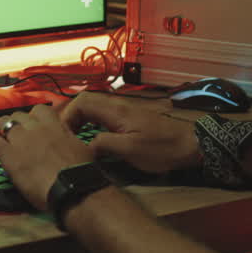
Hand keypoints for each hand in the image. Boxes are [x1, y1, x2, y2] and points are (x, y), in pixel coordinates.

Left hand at [0, 106, 93, 210]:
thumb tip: (70, 143)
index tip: (29, 123)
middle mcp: (38, 129)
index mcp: (57, 127)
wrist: (72, 189)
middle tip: (9, 131)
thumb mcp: (82, 150)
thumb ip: (70, 141)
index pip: (41, 110)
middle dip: (13, 122)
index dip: (32, 117)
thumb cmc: (81, 175)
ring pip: (3, 124)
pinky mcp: (10, 155)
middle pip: (19, 116)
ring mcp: (23, 140)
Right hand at [58, 91, 202, 173]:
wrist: (189, 145)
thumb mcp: (131, 150)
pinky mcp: (128, 119)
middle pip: (84, 102)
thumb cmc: (163, 148)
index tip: (62, 134)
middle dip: (69, 117)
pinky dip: (90, 123)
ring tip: (72, 138)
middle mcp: (117, 106)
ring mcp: (123, 111)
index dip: (67, 116)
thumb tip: (83, 147)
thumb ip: (104, 145)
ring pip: (93, 108)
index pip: (82, 102)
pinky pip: (101, 115)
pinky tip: (89, 137)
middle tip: (63, 136)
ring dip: (79, 120)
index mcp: (116, 110)